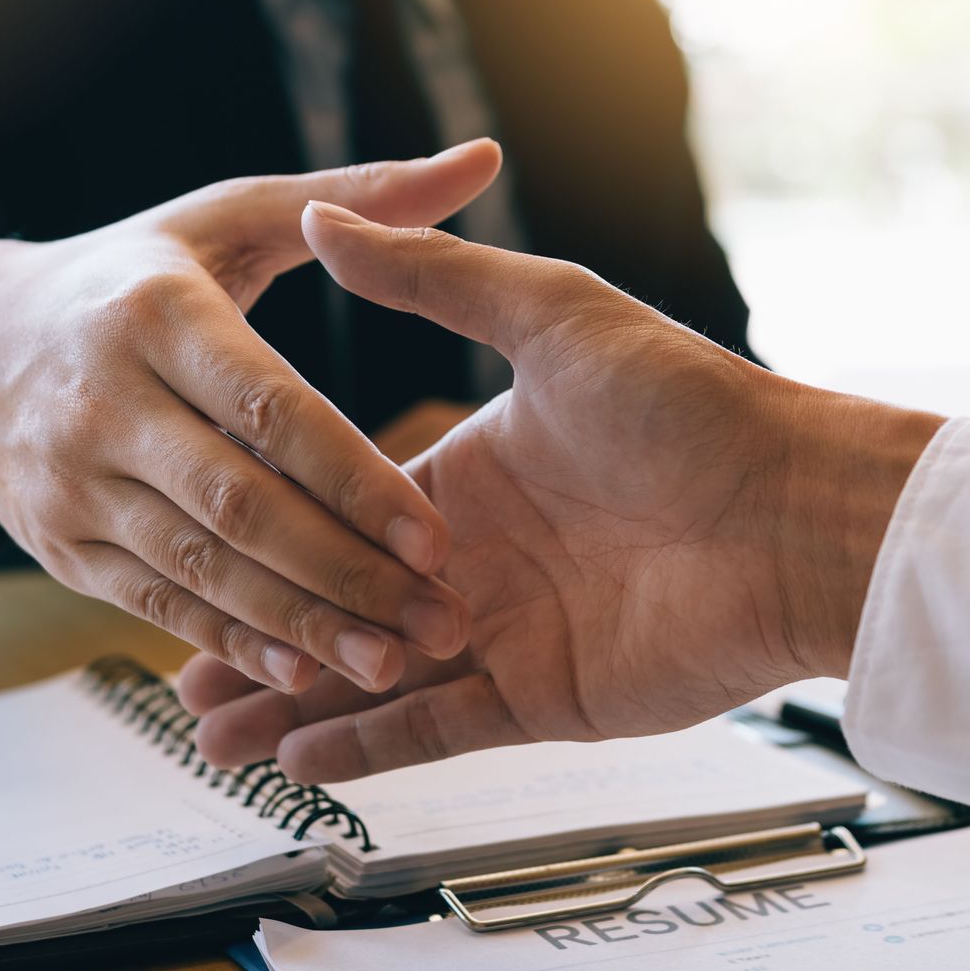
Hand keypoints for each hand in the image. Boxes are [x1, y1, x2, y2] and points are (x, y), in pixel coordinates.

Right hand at [0, 143, 503, 695]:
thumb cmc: (133, 275)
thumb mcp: (227, 218)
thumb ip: (360, 200)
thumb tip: (482, 157)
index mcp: (156, 313)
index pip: (267, 408)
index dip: (353, 477)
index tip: (436, 534)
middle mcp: (103, 402)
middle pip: (236, 504)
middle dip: (342, 571)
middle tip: (438, 620)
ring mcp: (70, 484)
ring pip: (197, 569)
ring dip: (296, 625)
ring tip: (389, 665)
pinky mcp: (58, 547)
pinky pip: (154, 605)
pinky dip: (228, 643)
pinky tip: (302, 673)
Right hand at [181, 203, 942, 779]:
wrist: (795, 509)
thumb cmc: (690, 402)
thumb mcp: (550, 315)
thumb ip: (435, 278)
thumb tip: (326, 214)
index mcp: (471, 474)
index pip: (344, 508)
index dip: (270, 527)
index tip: (192, 535)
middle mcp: (477, 559)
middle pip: (340, 603)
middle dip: (259, 631)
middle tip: (174, 665)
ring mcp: (506, 635)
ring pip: (368, 676)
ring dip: (287, 698)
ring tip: (202, 724)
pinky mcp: (541, 700)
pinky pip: (431, 732)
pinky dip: (361, 748)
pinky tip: (288, 756)